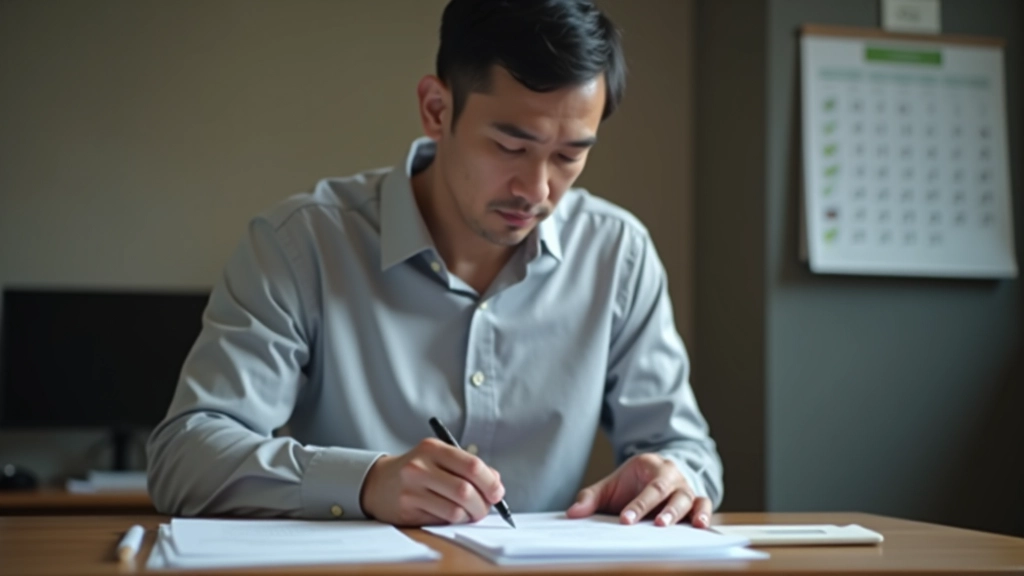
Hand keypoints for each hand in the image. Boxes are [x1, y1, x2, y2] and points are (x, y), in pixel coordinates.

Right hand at [359, 438, 504, 525]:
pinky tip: (451, 516)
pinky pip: (441, 521)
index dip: (490, 482)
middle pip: (465, 491)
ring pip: (455, 510)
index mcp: (432, 448)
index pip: (472, 465)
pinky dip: (453, 521)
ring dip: (469, 516)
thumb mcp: (440, 459)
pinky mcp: (407, 510)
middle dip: (483, 505)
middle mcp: (420, 466)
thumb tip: (496, 484)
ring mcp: (411, 489)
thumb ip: (468, 468)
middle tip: (485, 508)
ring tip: (469, 513)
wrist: (378, 483)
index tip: (497, 493)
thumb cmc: (418, 471)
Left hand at [566, 453, 711, 527]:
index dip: (637, 504)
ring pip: (689, 499)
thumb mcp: (609, 486)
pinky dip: (705, 514)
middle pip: (668, 492)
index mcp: (650, 466)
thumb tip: (572, 513)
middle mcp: (671, 476)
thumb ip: (590, 499)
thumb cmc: (630, 484)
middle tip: (655, 524)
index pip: (646, 487)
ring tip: (679, 527)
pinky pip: (704, 505)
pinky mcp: (695, 501)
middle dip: (661, 509)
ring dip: (683, 514)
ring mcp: (686, 488)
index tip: (625, 519)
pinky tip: (702, 526)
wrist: (653, 475)